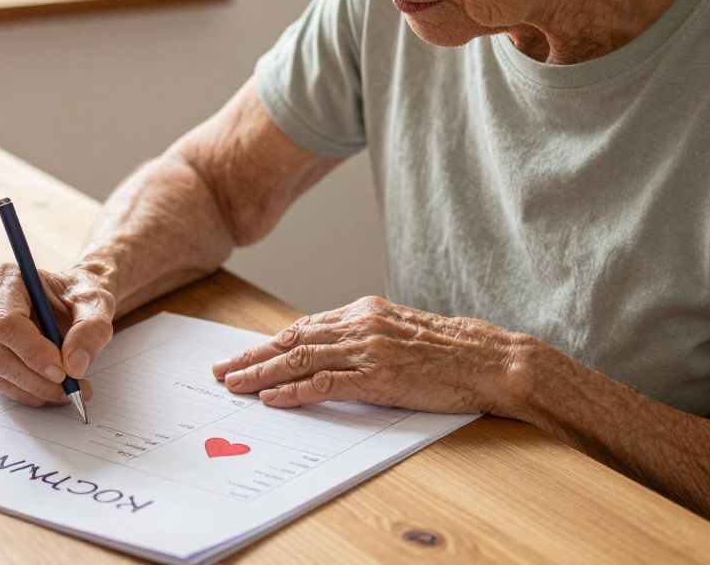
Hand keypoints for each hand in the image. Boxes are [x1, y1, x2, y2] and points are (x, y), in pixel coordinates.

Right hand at [0, 263, 114, 405]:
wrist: (73, 301)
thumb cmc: (80, 295)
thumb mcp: (96, 303)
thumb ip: (91, 329)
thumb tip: (74, 365)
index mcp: (6, 279)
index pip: (7, 323)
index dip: (32, 351)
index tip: (62, 371)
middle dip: (37, 379)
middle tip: (72, 388)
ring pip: (0, 374)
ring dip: (37, 390)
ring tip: (71, 389)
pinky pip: (2, 383)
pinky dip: (31, 393)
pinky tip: (55, 388)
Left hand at [211, 295, 530, 414]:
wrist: (488, 359)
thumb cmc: (447, 352)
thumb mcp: (398, 333)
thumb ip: (362, 338)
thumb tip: (327, 353)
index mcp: (363, 311)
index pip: (303, 327)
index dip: (268, 343)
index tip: (242, 355)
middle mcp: (360, 325)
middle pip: (292, 341)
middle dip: (252, 357)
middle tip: (221, 371)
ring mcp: (368, 350)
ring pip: (300, 360)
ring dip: (261, 374)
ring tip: (234, 385)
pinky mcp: (378, 377)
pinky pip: (324, 384)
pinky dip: (294, 392)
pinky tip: (272, 399)